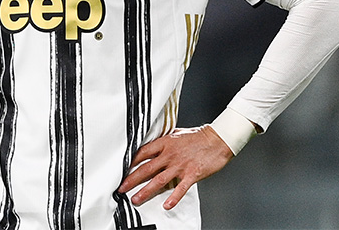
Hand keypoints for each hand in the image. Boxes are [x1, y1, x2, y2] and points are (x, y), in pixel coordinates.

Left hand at [117, 125, 232, 209]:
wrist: (217, 139)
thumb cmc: (197, 136)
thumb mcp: (176, 133)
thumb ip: (163, 140)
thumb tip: (151, 143)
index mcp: (165, 143)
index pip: (142, 153)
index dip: (130, 162)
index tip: (121, 169)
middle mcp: (170, 155)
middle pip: (146, 168)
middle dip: (132, 179)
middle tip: (121, 188)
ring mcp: (180, 165)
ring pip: (159, 180)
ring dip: (146, 191)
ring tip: (136, 199)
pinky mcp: (192, 174)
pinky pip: (180, 188)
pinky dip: (173, 198)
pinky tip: (166, 205)